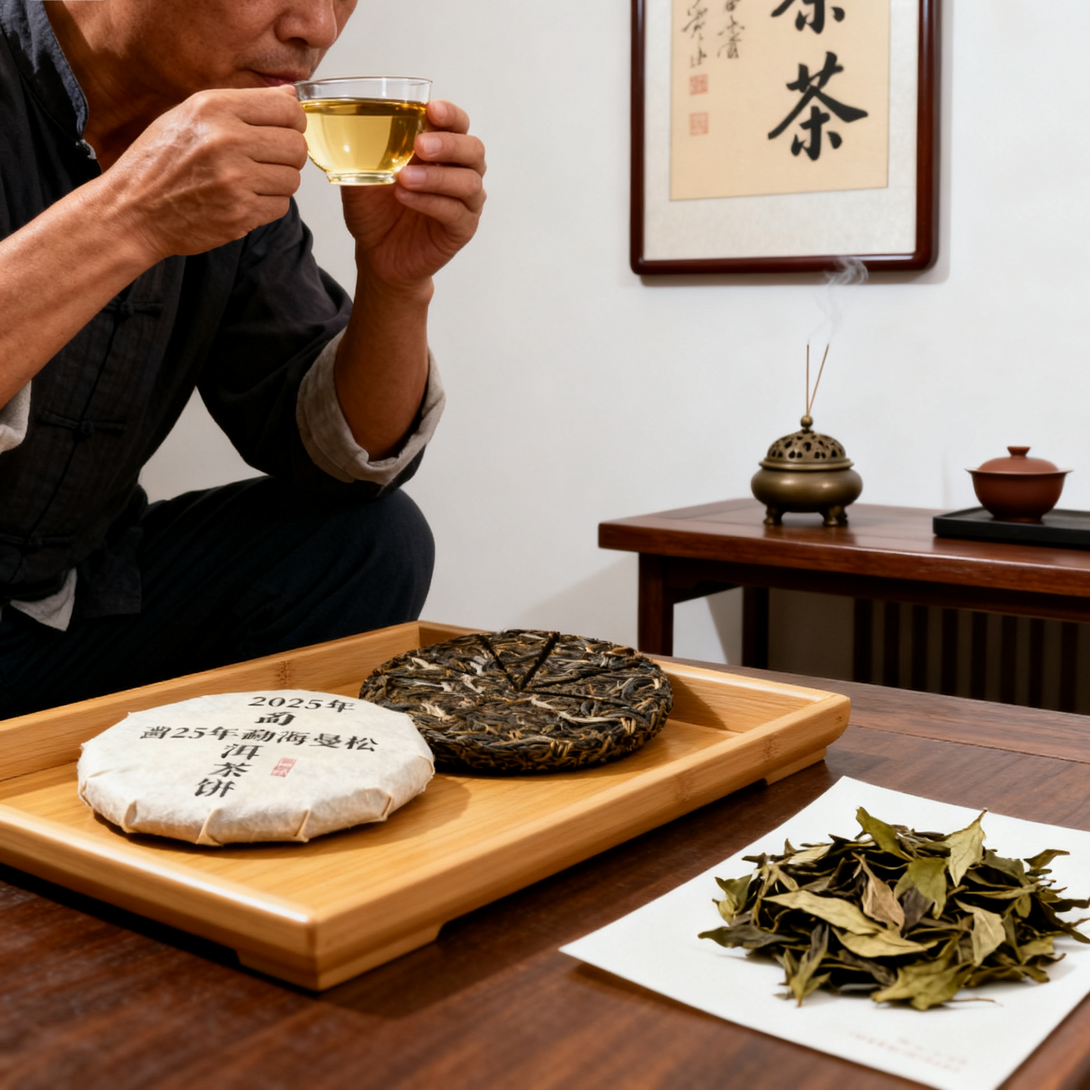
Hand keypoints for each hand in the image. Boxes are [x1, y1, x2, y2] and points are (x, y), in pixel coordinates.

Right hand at [105, 86, 307, 259]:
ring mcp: (235, 179)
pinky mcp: (241, 213)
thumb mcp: (189, 115)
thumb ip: (241, 104)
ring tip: (251, 181)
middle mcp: (226, 140)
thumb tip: (290, 96)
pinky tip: (243, 199)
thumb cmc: (159, 163)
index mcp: (214, 108)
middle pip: (296, 145)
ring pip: (292, 179)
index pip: (287, 108)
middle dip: (288, 155)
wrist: (133, 210)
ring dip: (278, 182)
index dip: (293, 121)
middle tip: (268, 160)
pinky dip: (268, 205)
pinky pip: (280, 206)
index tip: (285, 129)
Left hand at [338, 100, 486, 288]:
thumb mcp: (362, 175)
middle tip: (419, 145)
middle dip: (448, 144)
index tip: (431, 109)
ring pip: (468, 182)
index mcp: (442, 151)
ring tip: (404, 177)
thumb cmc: (376, 212)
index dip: (450, 115)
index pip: (458, 125)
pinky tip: (406, 197)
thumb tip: (343, 123)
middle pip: (473, 150)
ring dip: (436, 176)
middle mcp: (460, 172)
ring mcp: (465, 202)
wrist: (377, 255)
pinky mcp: (462, 230)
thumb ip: (362, 151)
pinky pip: (455, 212)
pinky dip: (430, 202)